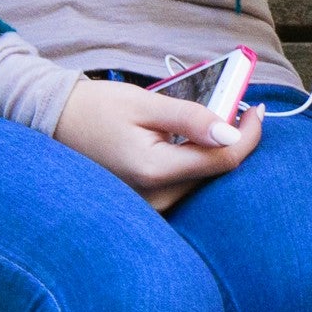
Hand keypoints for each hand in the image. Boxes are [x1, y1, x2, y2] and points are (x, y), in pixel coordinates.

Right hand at [55, 77, 260, 212]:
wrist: (54, 124)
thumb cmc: (96, 109)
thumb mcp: (145, 104)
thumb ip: (189, 118)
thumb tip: (231, 132)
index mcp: (154, 171)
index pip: (223, 161)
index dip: (248, 135)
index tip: (257, 110)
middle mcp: (155, 199)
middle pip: (217, 174)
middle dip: (234, 142)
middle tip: (239, 109)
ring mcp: (151, 207)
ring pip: (204, 182)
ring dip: (216, 153)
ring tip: (216, 122)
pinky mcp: (148, 206)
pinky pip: (186, 186)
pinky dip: (198, 163)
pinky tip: (195, 142)